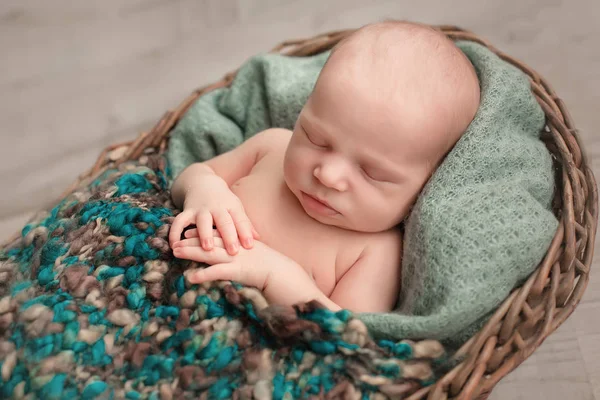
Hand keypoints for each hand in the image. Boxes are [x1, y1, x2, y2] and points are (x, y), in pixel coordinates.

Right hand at [169, 181, 259, 254]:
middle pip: (223, 221)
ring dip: (204, 234)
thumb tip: (259, 239)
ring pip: (202, 221)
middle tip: (233, 251)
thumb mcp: (236, 208)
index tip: (250, 245)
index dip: (245, 232)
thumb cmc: (223, 200)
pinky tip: (174, 246)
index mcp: (231, 207)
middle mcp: (216, 207)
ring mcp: (201, 209)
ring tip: (207, 248)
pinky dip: (175, 233)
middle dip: (228, 236)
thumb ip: (245, 224)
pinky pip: (179, 222)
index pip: (240, 220)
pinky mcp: (187, 211)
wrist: (202, 182)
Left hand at [173, 232, 327, 307]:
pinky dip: (203, 274)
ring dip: (191, 252)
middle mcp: (236, 248)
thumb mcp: (257, 256)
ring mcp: (236, 258)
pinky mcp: (239, 271)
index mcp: (240, 243)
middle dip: (191, 240)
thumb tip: (237, 254)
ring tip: (175, 252)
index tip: (187, 232)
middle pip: (209, 241)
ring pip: (209, 253)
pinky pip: (218, 272)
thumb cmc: (273, 268)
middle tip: (175, 241)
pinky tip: (190, 278)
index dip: (201, 233)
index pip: (217, 234)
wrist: (286, 274)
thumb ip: (245, 253)